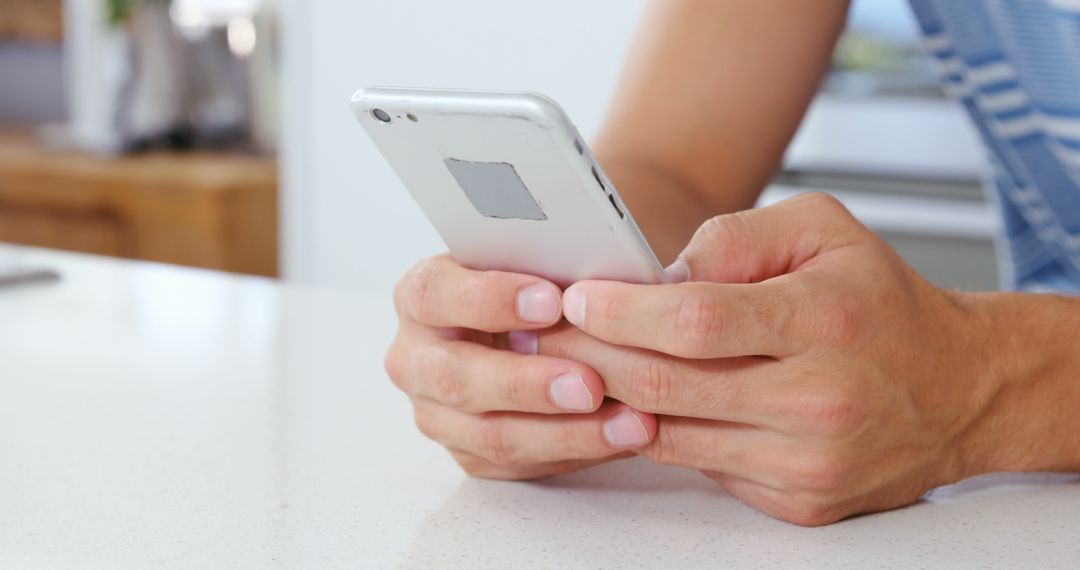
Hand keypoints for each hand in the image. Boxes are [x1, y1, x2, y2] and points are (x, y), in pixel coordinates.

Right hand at [384, 254, 656, 479]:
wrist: (534, 326)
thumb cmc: (537, 283)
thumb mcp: (536, 259)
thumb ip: (552, 265)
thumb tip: (597, 279)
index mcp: (422, 293)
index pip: (436, 294)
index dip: (491, 298)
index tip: (552, 301)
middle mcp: (416, 357)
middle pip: (457, 378)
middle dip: (529, 383)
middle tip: (589, 383)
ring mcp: (436, 412)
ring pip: (491, 434)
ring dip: (567, 432)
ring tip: (629, 423)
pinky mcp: (468, 452)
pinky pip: (519, 463)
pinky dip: (576, 451)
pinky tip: (622, 438)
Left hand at [520, 193, 997, 524]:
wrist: (955, 391)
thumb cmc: (878, 301)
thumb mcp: (823, 229)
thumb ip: (737, 238)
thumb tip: (657, 276)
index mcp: (824, 319)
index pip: (696, 321)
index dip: (622, 311)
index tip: (576, 296)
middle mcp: (817, 400)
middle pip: (665, 386)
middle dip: (586, 356)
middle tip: (540, 333)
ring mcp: (806, 463)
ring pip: (668, 435)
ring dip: (602, 399)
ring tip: (563, 365)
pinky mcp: (795, 502)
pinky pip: (697, 466)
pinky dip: (652, 433)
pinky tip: (625, 401)